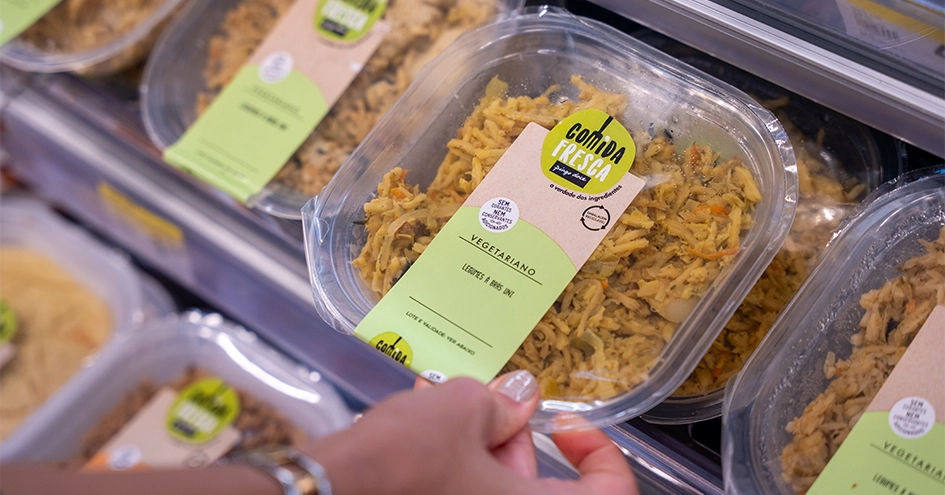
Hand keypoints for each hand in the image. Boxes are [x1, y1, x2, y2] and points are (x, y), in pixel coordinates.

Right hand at [302, 371, 637, 494]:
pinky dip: (452, 462)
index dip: (603, 457)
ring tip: (445, 400)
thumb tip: (520, 395)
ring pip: (494, 487)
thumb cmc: (400, 464)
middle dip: (516, 435)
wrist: (326, 490)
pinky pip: (459, 491)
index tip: (573, 427)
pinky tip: (425, 421)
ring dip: (477, 442)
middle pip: (539, 485)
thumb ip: (502, 401)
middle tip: (491, 401)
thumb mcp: (461, 410)